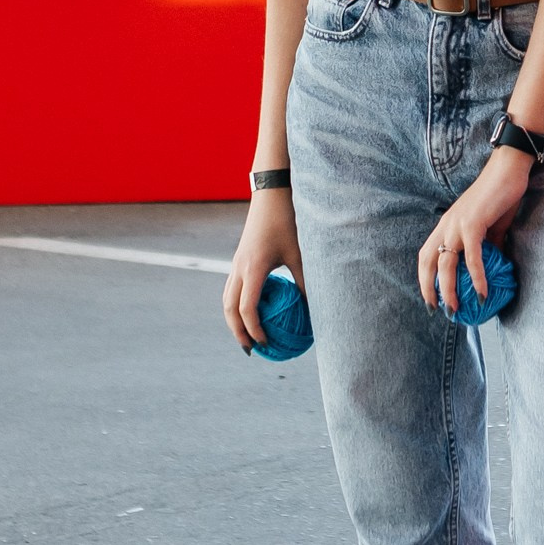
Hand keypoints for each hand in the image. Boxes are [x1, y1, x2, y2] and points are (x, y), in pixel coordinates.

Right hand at [222, 186, 304, 351]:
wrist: (271, 194)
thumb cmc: (289, 221)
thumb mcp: (301, 252)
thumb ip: (306, 280)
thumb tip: (316, 308)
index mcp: (254, 268)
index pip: (247, 308)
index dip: (254, 330)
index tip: (267, 344)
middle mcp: (239, 268)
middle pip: (229, 308)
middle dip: (237, 332)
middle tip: (251, 350)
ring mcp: (235, 263)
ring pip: (226, 299)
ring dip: (233, 320)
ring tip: (247, 336)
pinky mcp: (238, 259)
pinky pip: (231, 288)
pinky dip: (236, 305)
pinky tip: (252, 312)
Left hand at [417, 147, 531, 314]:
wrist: (509, 169)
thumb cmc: (500, 196)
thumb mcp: (491, 227)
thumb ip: (488, 247)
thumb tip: (492, 269)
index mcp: (446, 225)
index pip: (426, 255)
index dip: (425, 279)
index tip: (432, 298)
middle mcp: (446, 225)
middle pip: (428, 262)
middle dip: (429, 289)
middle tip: (439, 310)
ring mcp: (457, 224)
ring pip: (446, 263)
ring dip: (449, 290)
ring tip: (456, 309)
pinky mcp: (473, 224)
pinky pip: (473, 257)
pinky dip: (476, 277)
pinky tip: (482, 293)